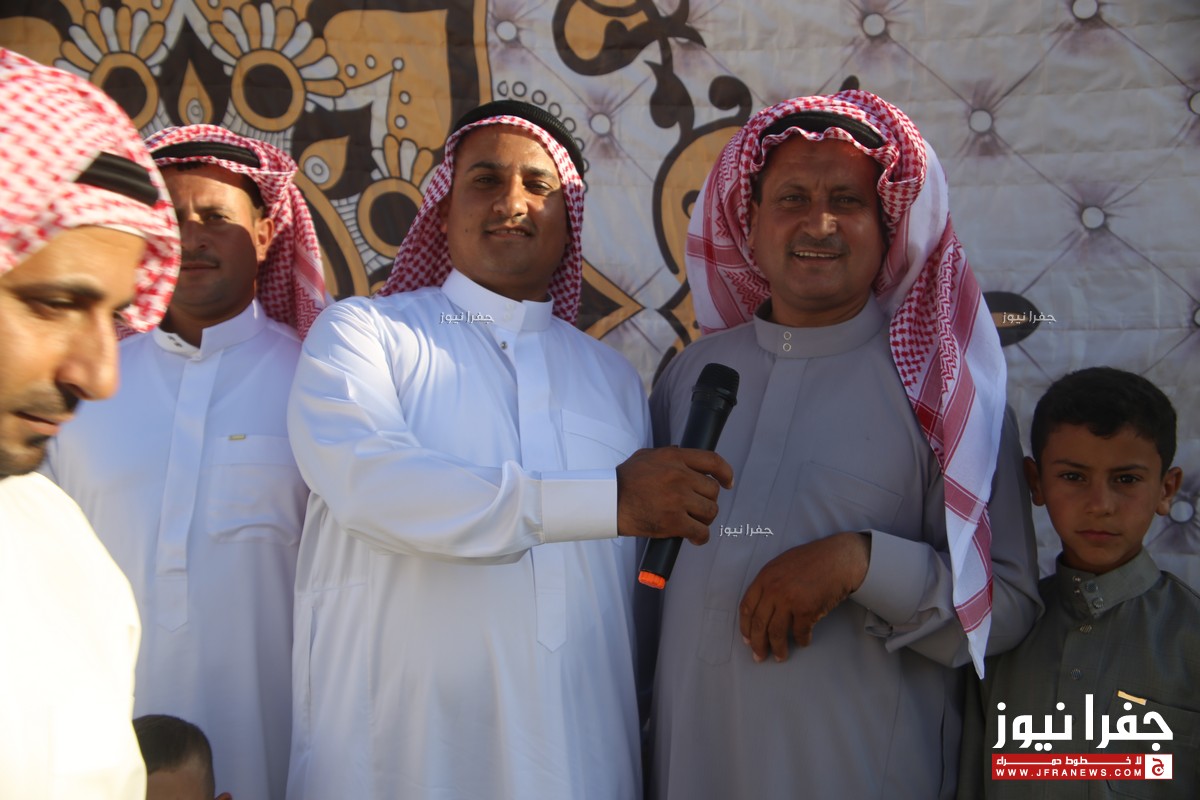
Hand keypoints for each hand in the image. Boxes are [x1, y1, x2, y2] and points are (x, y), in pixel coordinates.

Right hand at [616, 447, 733, 543]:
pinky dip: (701, 537)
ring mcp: (678, 499)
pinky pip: (701, 532)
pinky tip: (694, 538)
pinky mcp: (674, 522)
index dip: (725, 473)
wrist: (608, 501)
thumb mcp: (646, 456)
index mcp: (675, 457)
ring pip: (710, 511)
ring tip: (694, 522)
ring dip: (705, 519)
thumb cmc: (624, 480)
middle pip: (713, 490)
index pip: (713, 461)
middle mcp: (680, 476)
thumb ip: (667, 453)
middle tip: (697, 507)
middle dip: (708, 500)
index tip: (728, 482)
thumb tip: (684, 453)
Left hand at [738, 532, 869, 661]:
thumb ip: (769, 583)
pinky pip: (800, 633)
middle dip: (758, 644)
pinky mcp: (806, 610)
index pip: (746, 607)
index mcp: (764, 577)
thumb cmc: (813, 560)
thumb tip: (762, 608)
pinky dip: (801, 640)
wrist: (839, 558)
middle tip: (759, 657)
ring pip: (777, 632)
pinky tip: (803, 642)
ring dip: (778, 649)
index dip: (745, 627)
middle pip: (759, 624)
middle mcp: (773, 589)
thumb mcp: (782, 565)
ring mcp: (789, 600)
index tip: (747, 639)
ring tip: (781, 657)